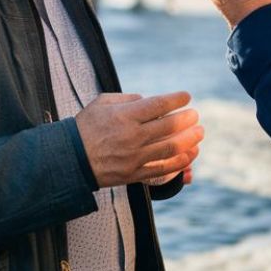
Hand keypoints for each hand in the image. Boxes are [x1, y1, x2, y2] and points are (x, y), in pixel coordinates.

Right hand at [75, 92, 202, 187]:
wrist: (71, 160)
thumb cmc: (86, 127)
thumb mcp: (102, 103)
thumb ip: (127, 99)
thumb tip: (149, 100)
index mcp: (124, 116)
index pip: (158, 105)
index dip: (176, 100)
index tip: (187, 96)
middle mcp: (132, 137)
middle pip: (169, 127)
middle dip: (187, 119)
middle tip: (196, 115)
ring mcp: (135, 157)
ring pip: (171, 148)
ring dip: (190, 139)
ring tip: (200, 132)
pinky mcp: (135, 174)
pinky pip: (164, 169)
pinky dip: (181, 161)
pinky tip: (191, 153)